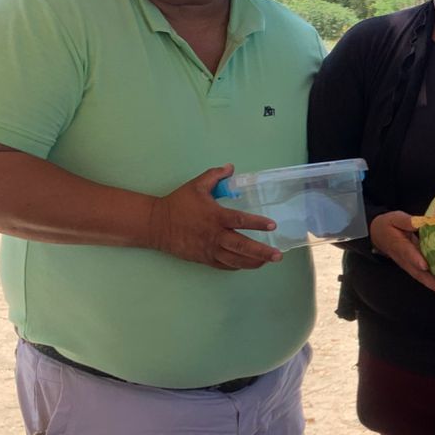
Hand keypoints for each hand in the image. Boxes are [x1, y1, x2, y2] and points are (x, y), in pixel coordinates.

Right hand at [148, 165, 281, 269]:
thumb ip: (215, 176)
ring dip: (253, 262)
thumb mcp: (196, 185)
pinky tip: (250, 264)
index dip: (257, 223)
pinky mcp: (205, 259)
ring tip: (268, 261)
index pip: (240, 221)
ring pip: (235, 260)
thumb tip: (231, 167)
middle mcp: (215, 235)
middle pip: (241, 246)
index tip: (272, 226)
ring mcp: (210, 249)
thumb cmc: (178, 204)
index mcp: (215, 216)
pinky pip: (225, 265)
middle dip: (261, 251)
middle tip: (278, 255)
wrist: (156, 225)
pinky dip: (238, 266)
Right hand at [370, 210, 434, 296]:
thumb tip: (422, 222)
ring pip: (426, 281)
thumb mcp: (395, 218)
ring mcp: (411, 267)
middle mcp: (406, 261)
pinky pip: (429, 279)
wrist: (378, 235)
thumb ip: (407, 221)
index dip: (416, 260)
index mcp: (400, 246)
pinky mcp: (416, 269)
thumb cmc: (388, 225)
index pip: (408, 254)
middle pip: (421, 275)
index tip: (425, 266)